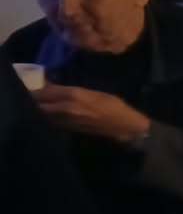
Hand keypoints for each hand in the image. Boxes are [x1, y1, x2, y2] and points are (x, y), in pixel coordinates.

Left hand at [32, 84, 149, 143]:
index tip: (28, 83)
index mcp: (73, 95)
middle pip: (38, 104)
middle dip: (31, 99)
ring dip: (36, 108)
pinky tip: (45, 113)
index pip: (44, 90)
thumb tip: (52, 88)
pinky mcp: (67, 129)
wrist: (123, 127)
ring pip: (41, 114)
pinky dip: (44, 117)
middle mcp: (65, 108)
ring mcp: (65, 120)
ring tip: (35, 103)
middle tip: (28, 94)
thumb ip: (72, 90)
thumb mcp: (94, 92)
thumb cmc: (113, 106)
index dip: (34, 87)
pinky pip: (49, 121)